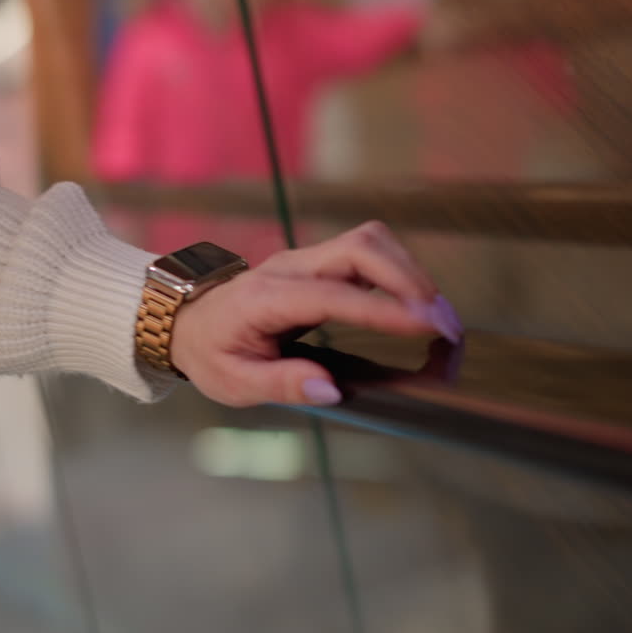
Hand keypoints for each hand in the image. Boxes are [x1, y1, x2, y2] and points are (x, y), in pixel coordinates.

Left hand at [169, 221, 462, 407]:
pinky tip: (415, 303)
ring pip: (370, 241)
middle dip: (410, 280)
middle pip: (361, 247)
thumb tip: (329, 391)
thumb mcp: (233, 382)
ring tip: (437, 316)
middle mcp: (290, 267)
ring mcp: (305, 259)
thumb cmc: (211, 352)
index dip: (384, 308)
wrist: (186, 320)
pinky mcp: (319, 262)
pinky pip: (367, 252)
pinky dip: (399, 271)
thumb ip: (281, 385)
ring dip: (410, 271)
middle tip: (444, 323)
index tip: (426, 325)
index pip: (334, 295)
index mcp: (266, 297)